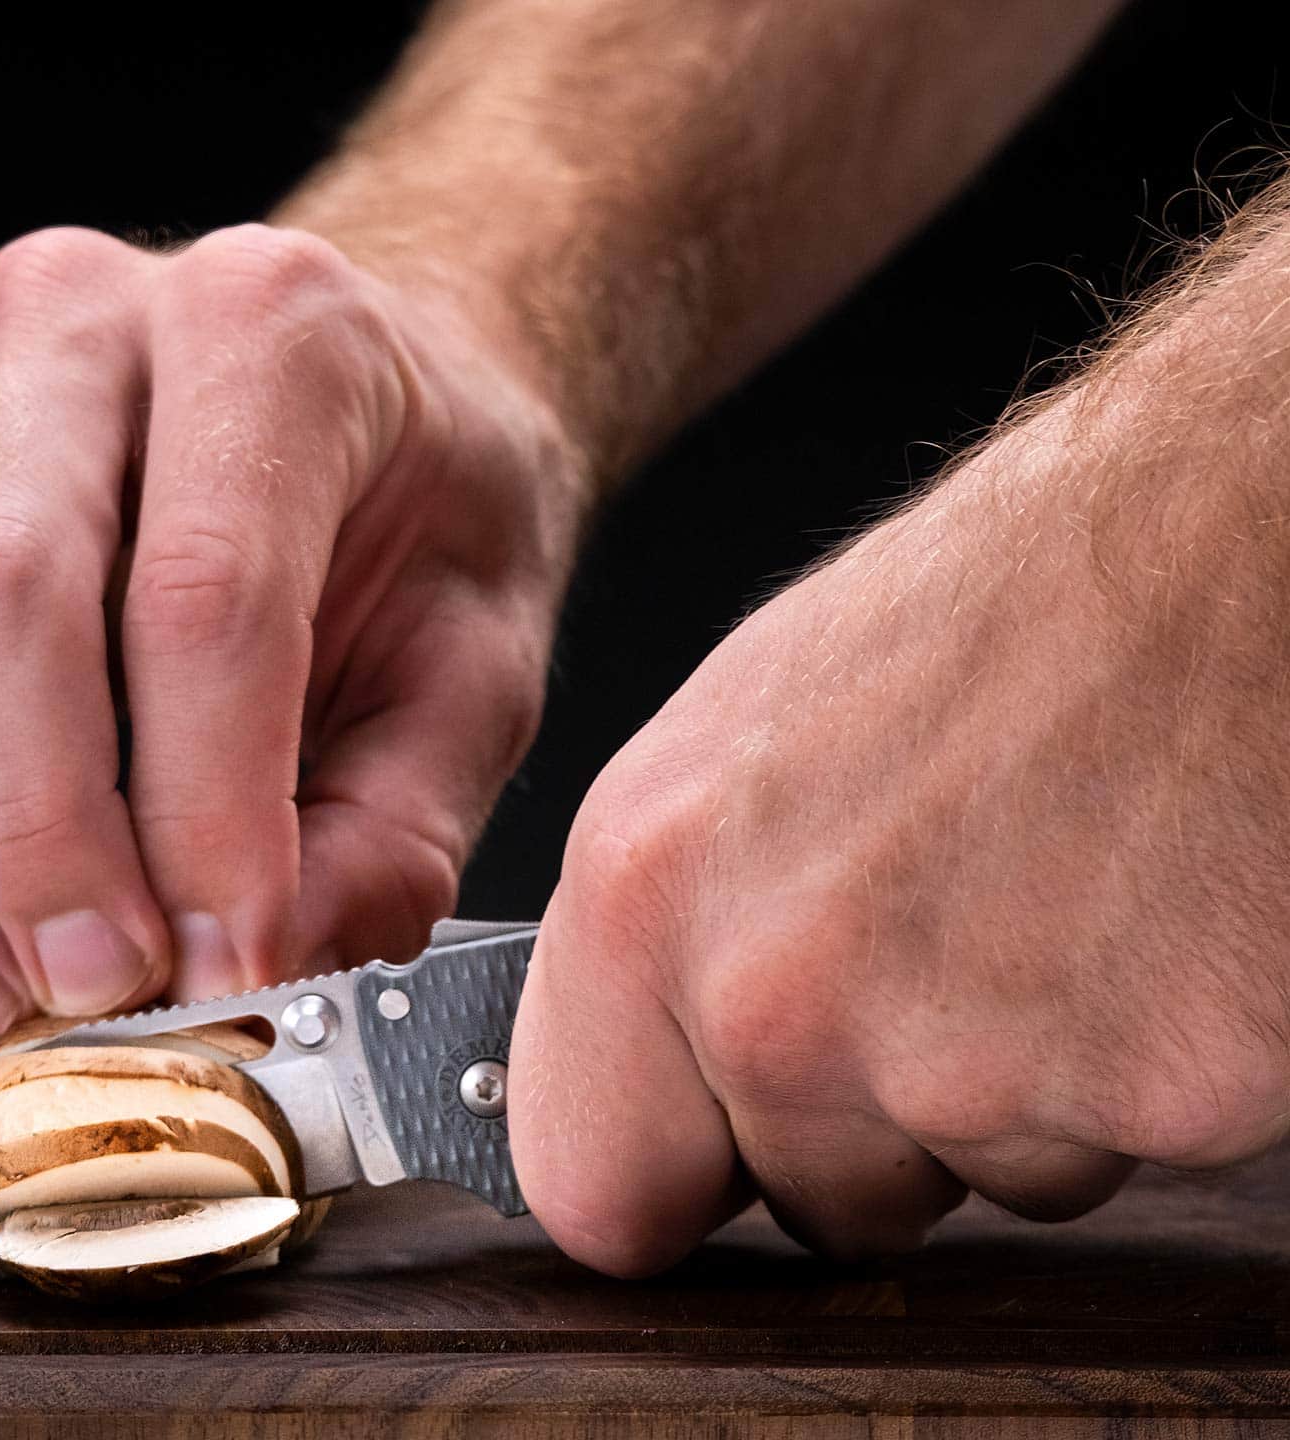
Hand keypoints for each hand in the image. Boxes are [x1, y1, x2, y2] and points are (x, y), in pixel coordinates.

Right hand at [0, 224, 582, 1060]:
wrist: (382, 401)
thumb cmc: (437, 519)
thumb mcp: (478, 669)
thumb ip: (390, 827)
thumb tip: (264, 976)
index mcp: (272, 326)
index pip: (206, 589)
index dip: (207, 806)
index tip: (232, 962)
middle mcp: (84, 322)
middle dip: (39, 830)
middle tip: (102, 992)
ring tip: (2, 1009)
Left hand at [510, 385, 1289, 1272]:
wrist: (1211, 544)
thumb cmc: (983, 614)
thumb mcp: (733, 752)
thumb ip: (662, 942)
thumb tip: (632, 1077)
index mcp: (645, 904)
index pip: (592, 1190)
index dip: (664, 1181)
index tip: (701, 1161)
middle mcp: (778, 1000)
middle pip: (808, 1203)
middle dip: (870, 1121)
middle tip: (938, 950)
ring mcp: (965, 1064)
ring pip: (973, 1185)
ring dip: (1011, 1096)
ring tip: (1049, 905)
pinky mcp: (1153, 1094)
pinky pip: (1117, 1155)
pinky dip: (1138, 1074)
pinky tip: (1142, 928)